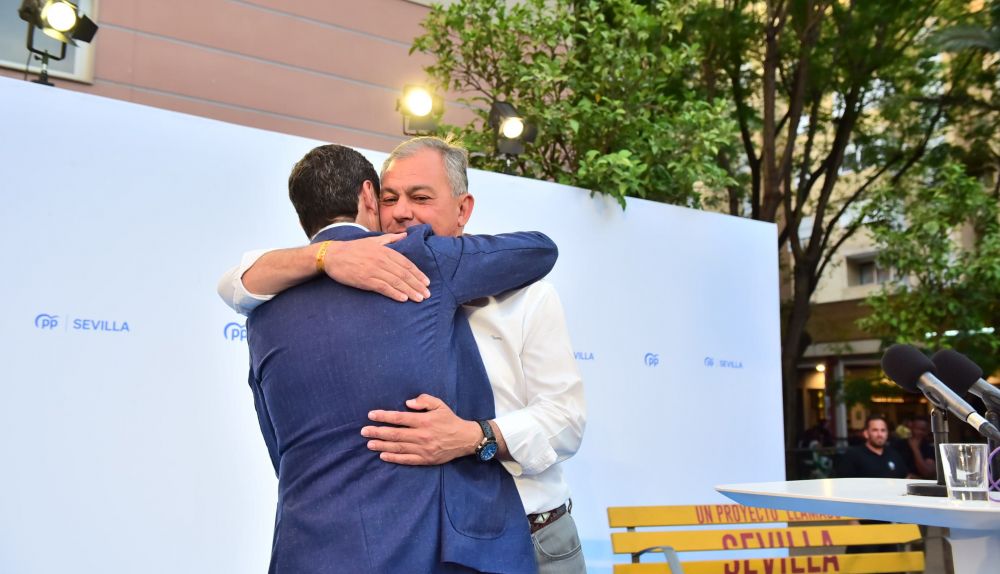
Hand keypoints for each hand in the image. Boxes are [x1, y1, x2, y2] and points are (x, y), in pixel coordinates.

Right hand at [325, 234, 429, 301]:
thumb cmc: (353, 248)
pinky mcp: (365, 280)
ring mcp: (374, 270)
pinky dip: (394, 293)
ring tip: (419, 298)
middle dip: (417, 284)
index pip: (406, 263)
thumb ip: (390, 239)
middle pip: (404, 274)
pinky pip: (383, 287)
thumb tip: (404, 236)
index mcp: (385, 251)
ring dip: (409, 291)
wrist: (332, 255)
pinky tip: (403, 299)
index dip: (417, 273)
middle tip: (427, 294)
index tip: (427, 282)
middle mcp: (381, 260)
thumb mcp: (373, 241)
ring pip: (396, 282)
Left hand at [361, 394, 481, 464]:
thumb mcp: (439, 404)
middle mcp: (422, 435)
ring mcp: (423, 449)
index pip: (399, 418)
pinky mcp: (425, 459)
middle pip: (395, 434)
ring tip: (369, 443)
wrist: (465, 439)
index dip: (384, 416)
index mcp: (424, 421)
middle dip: (377, 432)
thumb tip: (407, 403)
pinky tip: (383, 455)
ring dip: (382, 445)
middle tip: (364, 431)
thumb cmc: (449, 420)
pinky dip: (394, 458)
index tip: (371, 415)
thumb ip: (424, 400)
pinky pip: (406, 459)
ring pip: (398, 447)